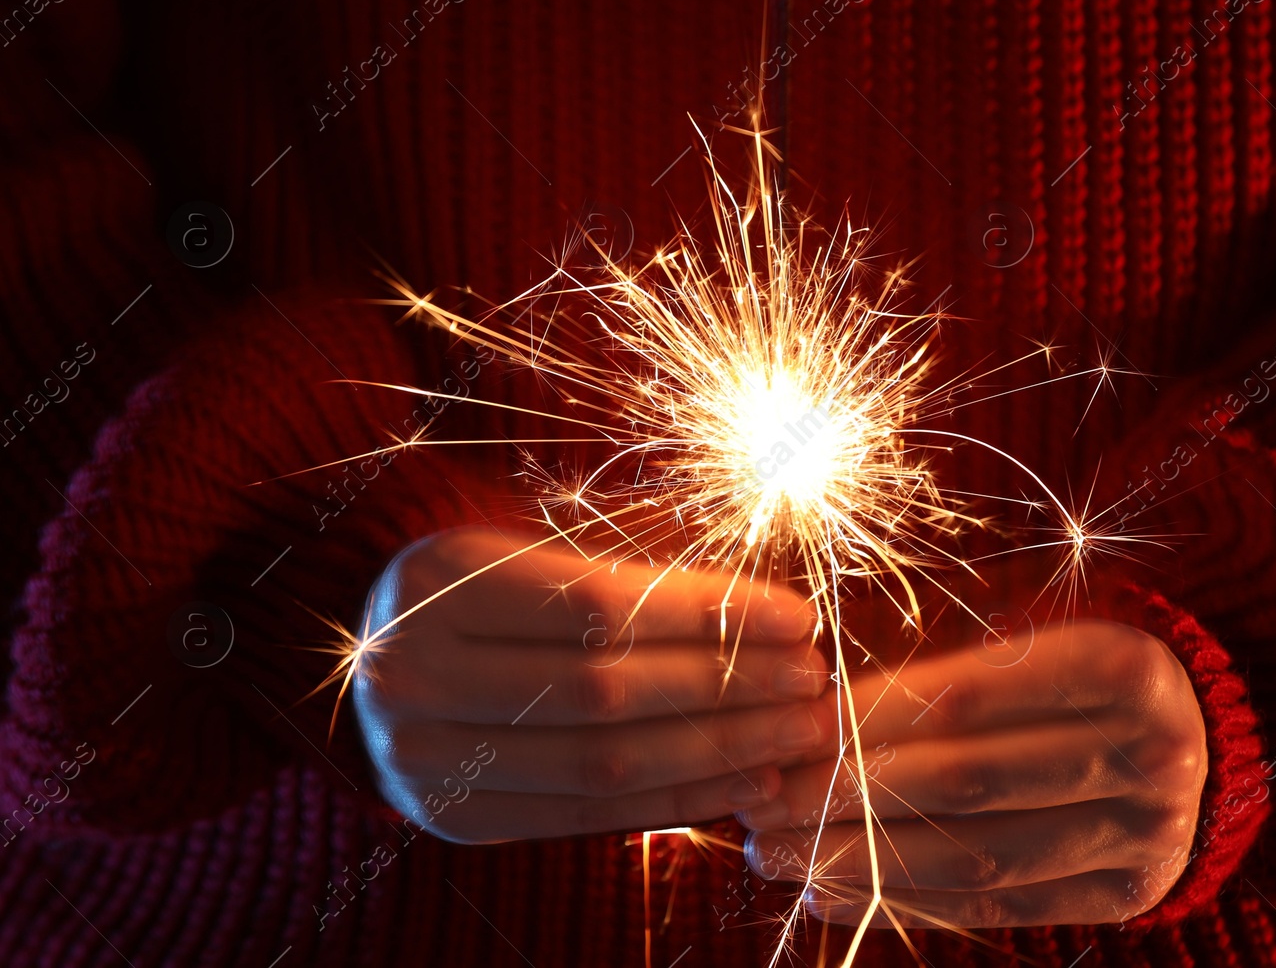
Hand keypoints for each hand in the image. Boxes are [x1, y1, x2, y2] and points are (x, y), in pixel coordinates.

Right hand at [354, 526, 828, 842]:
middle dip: (727, 687)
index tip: (795, 616)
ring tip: (797, 732)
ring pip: (603, 763)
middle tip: (811, 679)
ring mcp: (423, 760)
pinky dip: (675, 799)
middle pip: (605, 691)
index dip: (707, 615)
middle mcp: (414, 675)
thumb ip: (631, 576)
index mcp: (436, 585)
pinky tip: (744, 778)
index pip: (599, 606)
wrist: (372, 652)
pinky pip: (585, 817)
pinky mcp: (451, 819)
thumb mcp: (531, 548)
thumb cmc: (482, 584)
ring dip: (719, 751)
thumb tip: (766, 613)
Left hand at [737, 619, 1206, 927]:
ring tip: (778, 854)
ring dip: (863, 862)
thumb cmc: (1084, 656)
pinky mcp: (1125, 894)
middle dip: (847, 794)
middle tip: (761, 800)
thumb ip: (945, 642)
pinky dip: (909, 903)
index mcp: (1123, 666)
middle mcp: (1148, 755)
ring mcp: (1144, 836)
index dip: (868, 717)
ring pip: (977, 856)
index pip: (967, 699)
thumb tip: (810, 680)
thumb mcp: (1036, 618)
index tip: (788, 727)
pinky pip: (1000, 908)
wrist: (1202, 727)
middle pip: (967, 782)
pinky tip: (831, 894)